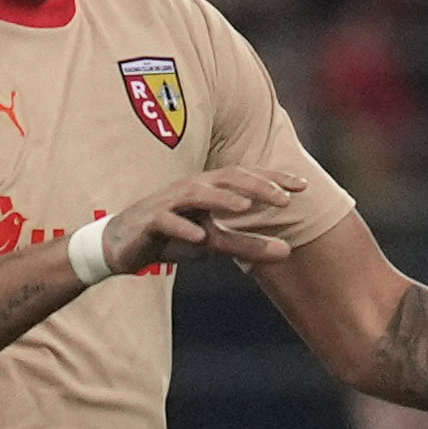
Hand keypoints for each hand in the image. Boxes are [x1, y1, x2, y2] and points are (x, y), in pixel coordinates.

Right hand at [95, 167, 305, 275]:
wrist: (123, 246)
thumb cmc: (174, 237)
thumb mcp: (215, 243)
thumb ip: (248, 245)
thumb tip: (289, 251)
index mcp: (210, 188)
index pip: (246, 177)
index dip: (274, 178)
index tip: (304, 186)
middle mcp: (191, 188)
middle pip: (226, 178)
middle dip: (256, 185)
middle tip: (284, 199)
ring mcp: (169, 202)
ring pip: (196, 193)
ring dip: (221, 198)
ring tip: (245, 207)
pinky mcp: (149, 220)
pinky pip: (167, 220)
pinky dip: (183, 226)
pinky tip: (200, 236)